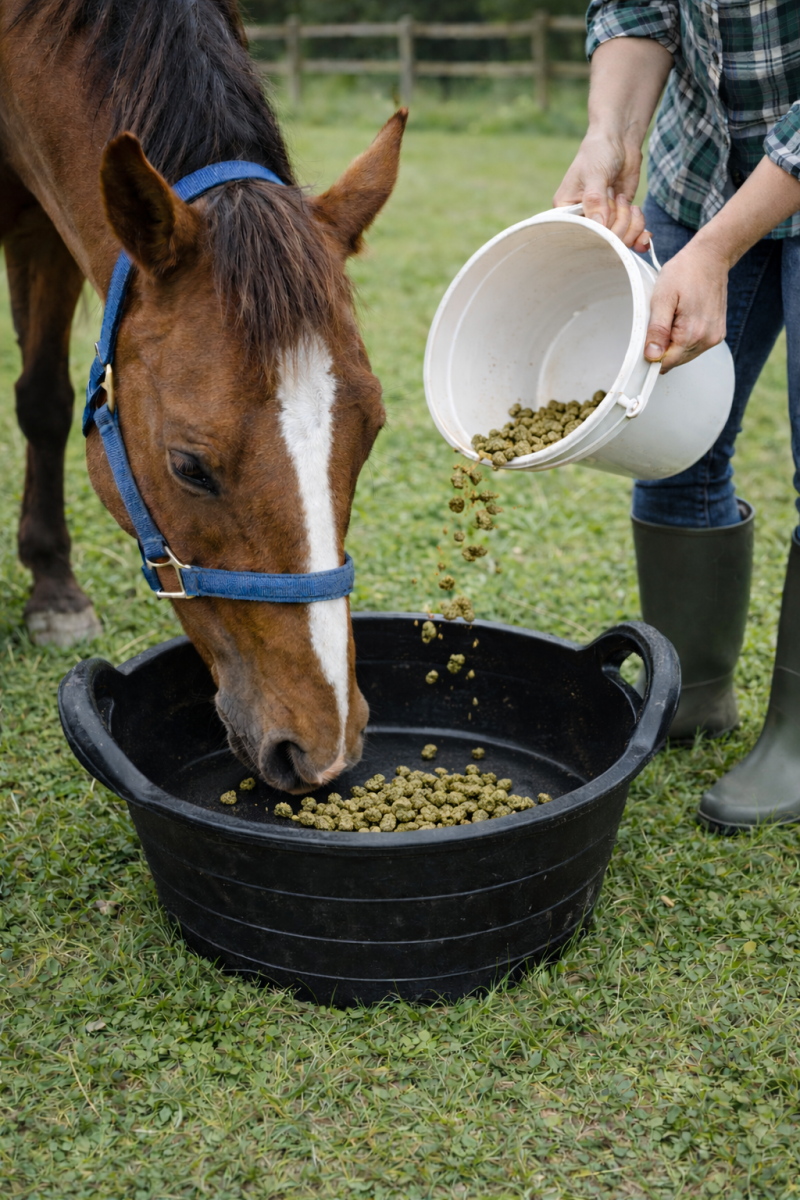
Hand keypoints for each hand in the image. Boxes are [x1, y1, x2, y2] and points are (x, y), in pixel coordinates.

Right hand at [553, 132, 650, 250]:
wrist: (618, 141)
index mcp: (567, 211)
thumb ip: (595, 200)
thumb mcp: (594, 174)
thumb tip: (600, 226)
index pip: (580, 235)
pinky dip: (640, 236)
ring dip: (631, 225)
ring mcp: (603, 220)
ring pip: (619, 240)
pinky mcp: (620, 218)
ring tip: (629, 203)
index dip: (598, 232)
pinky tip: (646, 233)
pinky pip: (630, 236)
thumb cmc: (598, 152)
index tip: (608, 214)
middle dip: (618, 224)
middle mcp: (584, 220)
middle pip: (602, 241)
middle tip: (620, 199)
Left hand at [644, 241, 727, 372]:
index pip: (665, 363)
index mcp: (692, 333)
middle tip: (662, 320)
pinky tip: (684, 318)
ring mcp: (714, 337)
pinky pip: (695, 346)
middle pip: (675, 361)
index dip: (652, 354)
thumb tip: (652, 355)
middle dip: (664, 347)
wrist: (710, 258)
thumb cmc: (685, 272)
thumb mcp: (662, 298)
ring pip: (685, 354)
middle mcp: (707, 339)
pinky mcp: (717, 333)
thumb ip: (657, 329)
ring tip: (674, 316)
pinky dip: (685, 337)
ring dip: (674, 342)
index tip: (648, 337)